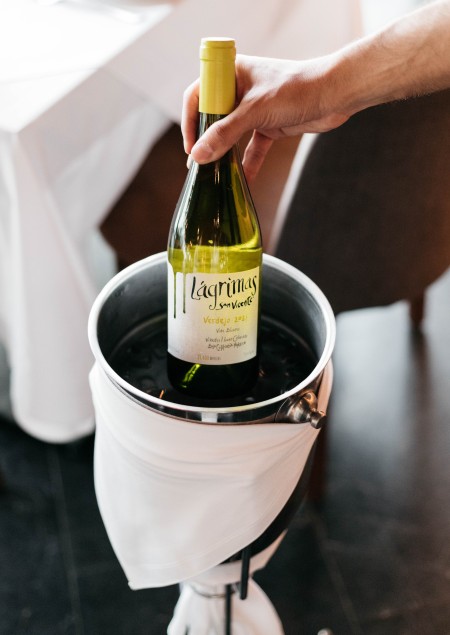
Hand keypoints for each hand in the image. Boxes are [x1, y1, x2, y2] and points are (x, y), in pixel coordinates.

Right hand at [181, 54, 349, 180]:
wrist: (335, 94)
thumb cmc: (296, 90)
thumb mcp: (255, 112)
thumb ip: (225, 134)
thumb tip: (198, 155)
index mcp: (232, 73)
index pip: (199, 95)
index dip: (190, 120)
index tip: (191, 145)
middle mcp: (240, 89)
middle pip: (213, 117)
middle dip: (206, 141)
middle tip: (198, 164)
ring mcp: (255, 109)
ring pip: (232, 134)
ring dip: (224, 153)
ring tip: (214, 173)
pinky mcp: (269, 125)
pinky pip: (253, 147)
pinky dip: (249, 163)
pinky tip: (244, 180)